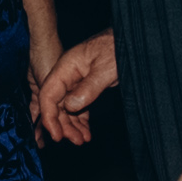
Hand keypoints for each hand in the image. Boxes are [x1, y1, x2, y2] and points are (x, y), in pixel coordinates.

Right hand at [33, 31, 114, 147]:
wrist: (133, 39)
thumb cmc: (119, 46)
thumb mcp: (106, 68)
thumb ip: (89, 87)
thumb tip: (71, 106)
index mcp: (67, 66)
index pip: (48, 94)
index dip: (49, 116)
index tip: (56, 135)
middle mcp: (68, 74)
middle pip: (57, 103)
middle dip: (63, 124)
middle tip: (75, 141)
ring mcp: (77, 80)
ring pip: (67, 107)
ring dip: (72, 125)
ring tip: (81, 140)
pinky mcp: (87, 85)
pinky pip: (79, 105)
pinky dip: (81, 119)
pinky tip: (85, 132)